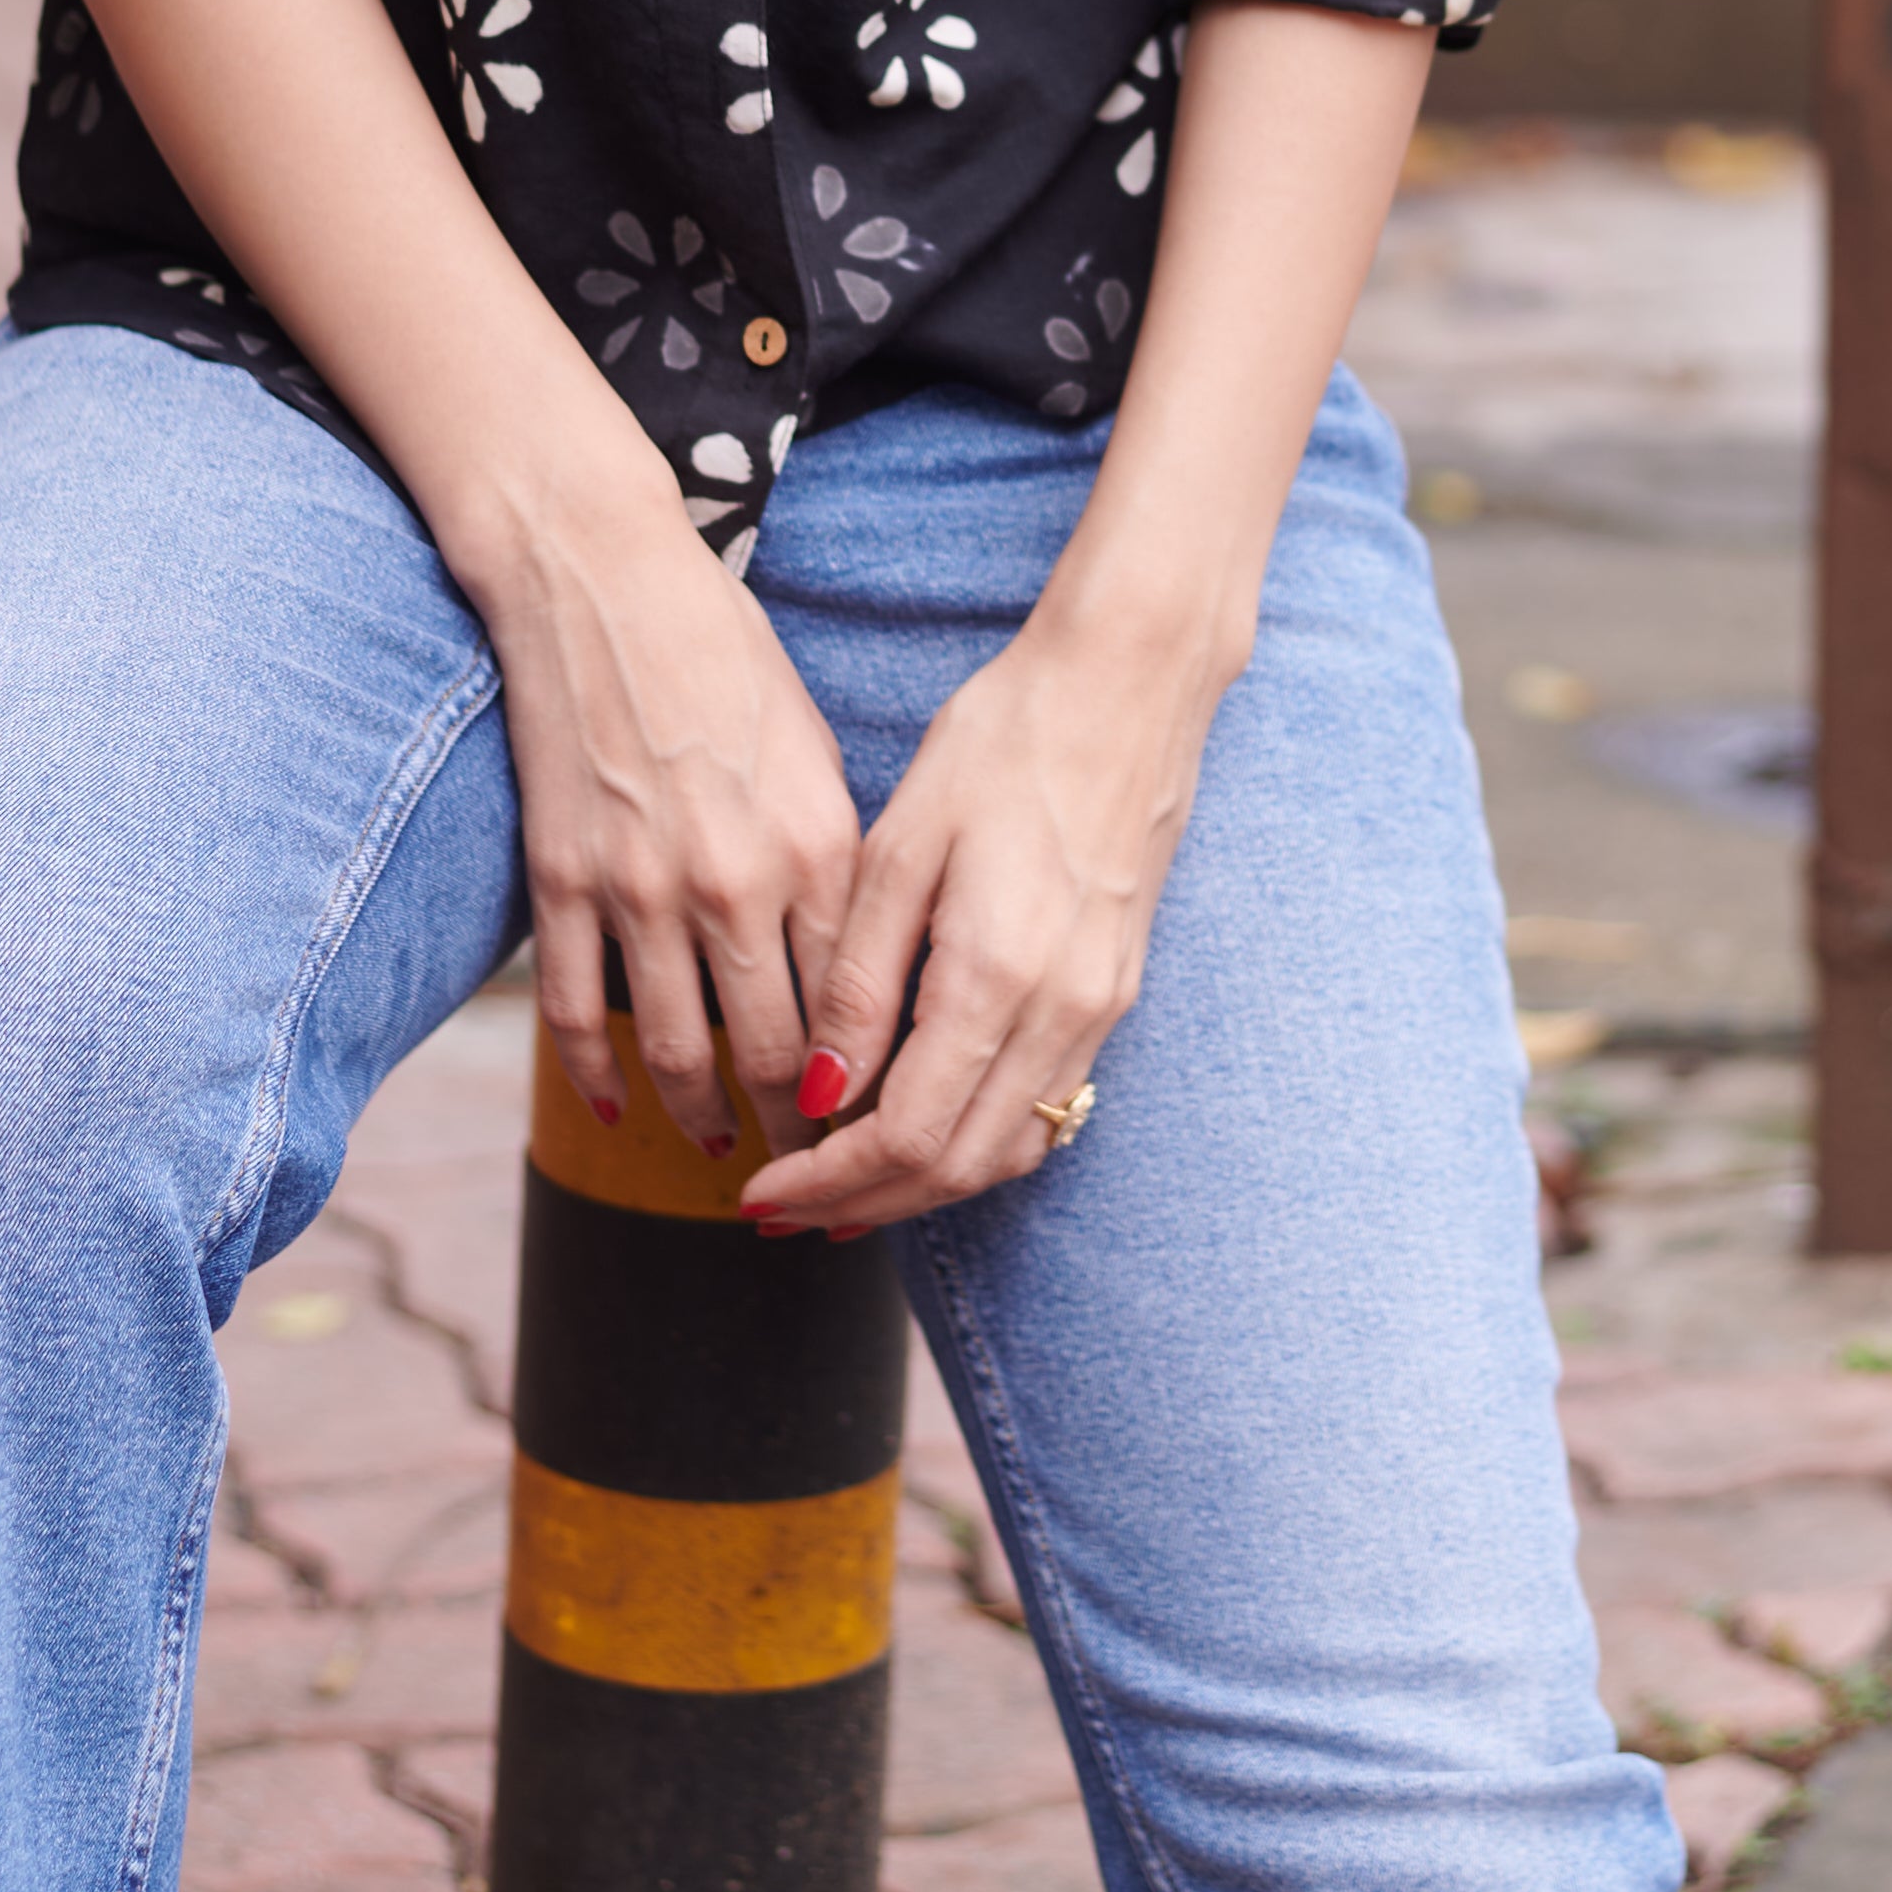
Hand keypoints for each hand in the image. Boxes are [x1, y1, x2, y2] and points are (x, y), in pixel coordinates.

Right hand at [486, 496, 864, 1163]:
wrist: (603, 584)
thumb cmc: (727, 657)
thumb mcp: (814, 753)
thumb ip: (836, 863)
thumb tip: (854, 966)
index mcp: (817, 846)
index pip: (854, 1011)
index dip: (868, 1087)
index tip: (880, 1125)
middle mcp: (735, 883)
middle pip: (773, 1055)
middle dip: (799, 1131)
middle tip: (814, 1172)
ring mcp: (642, 891)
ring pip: (677, 1055)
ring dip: (704, 1120)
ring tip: (725, 1150)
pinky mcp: (565, 885)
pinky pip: (580, 1018)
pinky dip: (600, 1081)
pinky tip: (623, 1112)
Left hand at [745, 608, 1217, 1235]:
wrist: (1128, 681)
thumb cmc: (1004, 739)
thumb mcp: (903, 845)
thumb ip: (861, 980)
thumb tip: (817, 1090)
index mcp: (998, 974)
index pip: (907, 1135)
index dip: (828, 1180)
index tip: (763, 1193)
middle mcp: (1063, 1010)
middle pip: (959, 1167)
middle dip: (864, 1203)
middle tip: (783, 1210)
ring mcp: (1101, 1007)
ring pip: (1010, 1150)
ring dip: (923, 1186)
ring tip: (843, 1188)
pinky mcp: (1116, 990)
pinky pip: (1046, 1107)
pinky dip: (979, 1141)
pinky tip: (924, 1127)